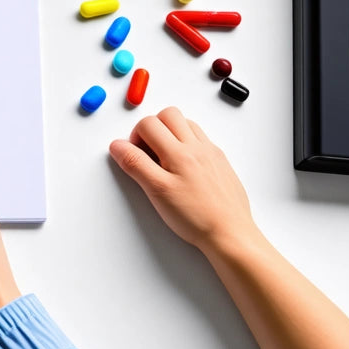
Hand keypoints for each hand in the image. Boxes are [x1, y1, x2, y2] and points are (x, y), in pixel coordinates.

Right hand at [109, 106, 258, 255]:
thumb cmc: (196, 217)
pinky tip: (182, 165)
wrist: (230, 233)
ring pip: (186, 123)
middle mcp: (197, 147)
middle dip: (152, 127)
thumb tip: (118, 146)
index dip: (134, 136)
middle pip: (169, 114)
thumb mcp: (157, 191)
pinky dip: (187, 142)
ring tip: (164, 157)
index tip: (133, 155)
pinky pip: (201, 138)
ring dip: (170, 132)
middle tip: (147, 151)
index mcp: (179, 152)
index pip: (149, 124)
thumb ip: (135, 164)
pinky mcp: (220, 162)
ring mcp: (211, 153)